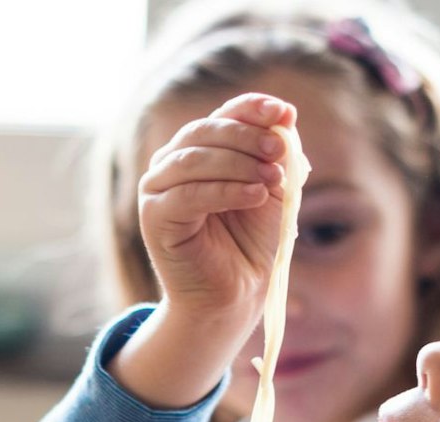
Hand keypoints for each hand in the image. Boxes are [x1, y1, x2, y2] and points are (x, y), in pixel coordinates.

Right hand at [120, 94, 295, 408]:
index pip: (223, 115)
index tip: (285, 113)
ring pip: (195, 159)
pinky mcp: (154, 217)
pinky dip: (226, 191)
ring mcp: (157, 189)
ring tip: (273, 180)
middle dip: (247, 137)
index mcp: (200, 150)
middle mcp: (172, 163)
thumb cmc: (251, 243)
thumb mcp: (272, 189)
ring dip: (239, 164)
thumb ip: (277, 154)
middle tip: (280, 151)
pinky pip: (188, 194)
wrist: (233, 295)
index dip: (252, 108)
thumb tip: (285, 118)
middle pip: (206, 131)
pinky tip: (255, 196)